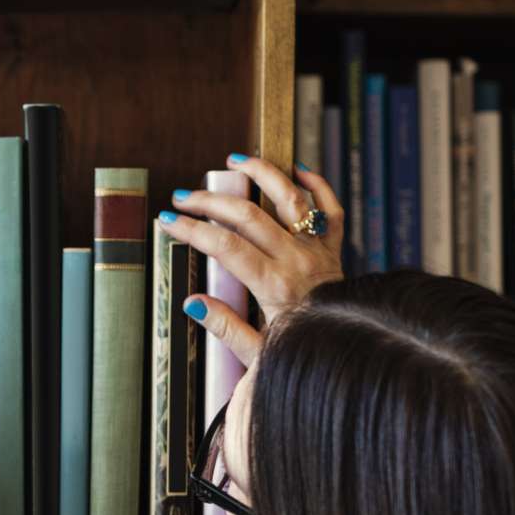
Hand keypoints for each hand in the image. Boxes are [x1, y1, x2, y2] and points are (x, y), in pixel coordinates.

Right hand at [163, 154, 344, 352]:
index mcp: (274, 286)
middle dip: (210, 201)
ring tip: (236, 160)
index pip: (225, 247)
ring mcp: (318, 250)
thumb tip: (192, 302)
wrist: (346, 353)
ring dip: (263, 174)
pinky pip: (331, 209)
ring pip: (291, 198)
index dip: (192, 230)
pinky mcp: (333, 249)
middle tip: (183, 197)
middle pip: (249, 215)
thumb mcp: (255, 354)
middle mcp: (297, 261)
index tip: (168, 222)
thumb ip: (225, 327)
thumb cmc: (300, 354)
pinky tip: (297, 170)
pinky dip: (317, 185)